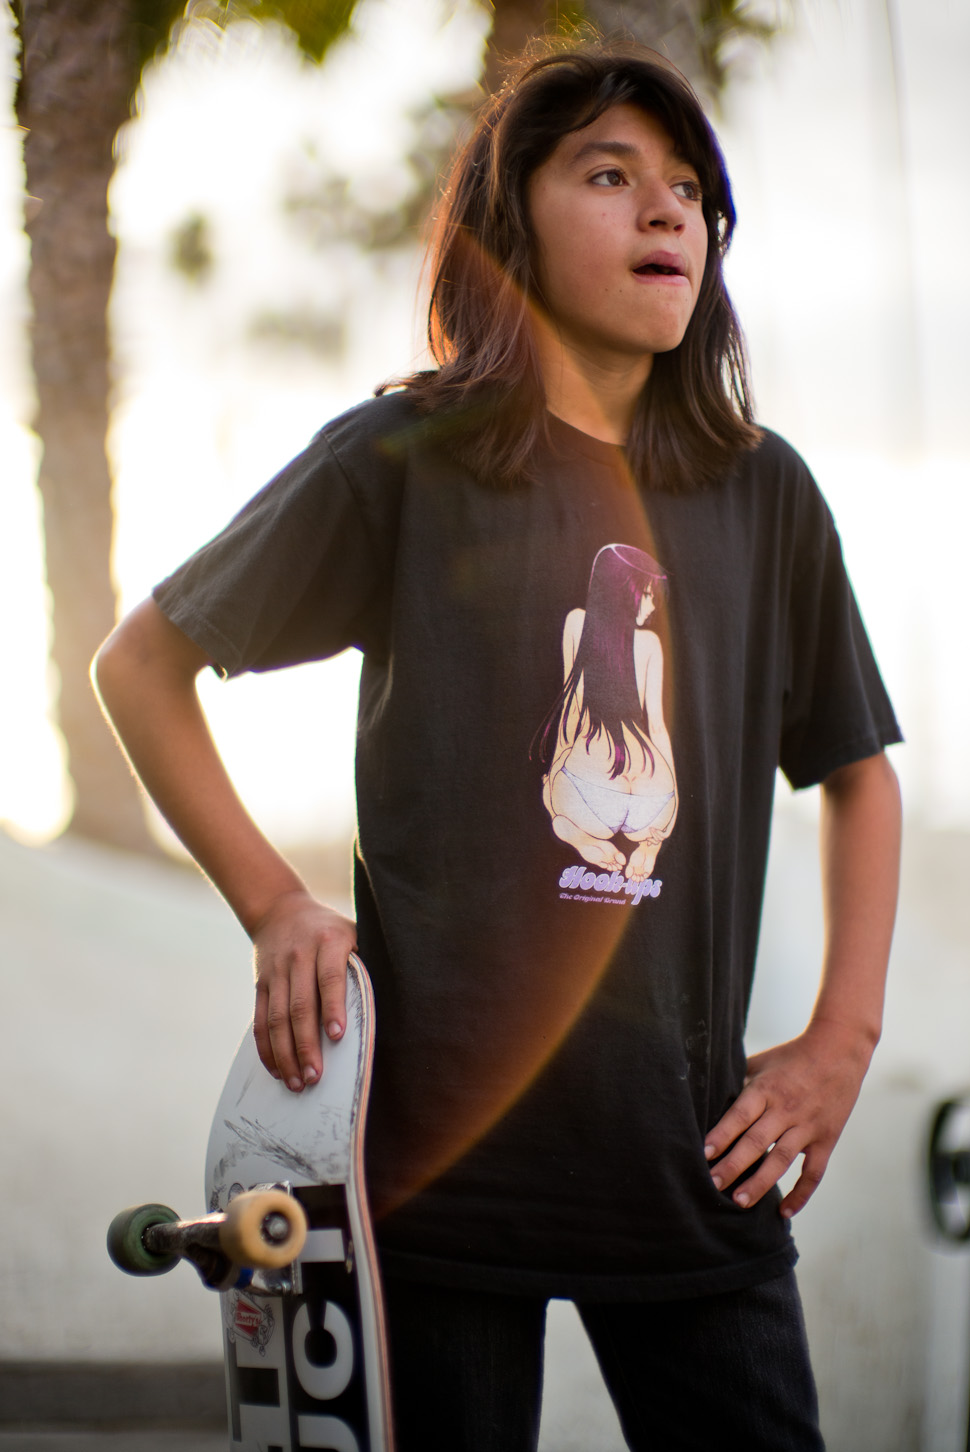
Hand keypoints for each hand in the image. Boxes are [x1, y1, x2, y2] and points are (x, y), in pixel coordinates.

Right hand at [251, 890, 356, 1092]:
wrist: (280, 910)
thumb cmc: (329, 929)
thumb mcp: (352, 933)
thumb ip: (363, 962)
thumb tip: (394, 998)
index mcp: (328, 943)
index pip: (329, 978)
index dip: (333, 1007)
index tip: (337, 1036)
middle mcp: (299, 957)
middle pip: (300, 1006)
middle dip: (307, 1045)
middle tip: (316, 1076)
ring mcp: (276, 972)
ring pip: (278, 1018)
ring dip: (286, 1053)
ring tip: (297, 1081)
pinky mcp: (261, 985)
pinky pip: (261, 1020)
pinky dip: (267, 1048)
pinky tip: (277, 1069)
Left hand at [702, 1020, 875, 1216]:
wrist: (840, 1049)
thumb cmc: (791, 1056)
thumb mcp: (761, 1062)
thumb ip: (738, 1080)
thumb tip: (707, 1096)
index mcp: (767, 1088)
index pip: (740, 1115)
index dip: (722, 1134)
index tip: (704, 1153)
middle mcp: (786, 1108)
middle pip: (757, 1141)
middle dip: (733, 1165)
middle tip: (713, 1185)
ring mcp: (808, 1125)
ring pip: (782, 1160)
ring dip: (760, 1183)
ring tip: (739, 1201)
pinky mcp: (827, 1139)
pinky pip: (814, 1173)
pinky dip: (801, 1194)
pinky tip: (784, 1212)